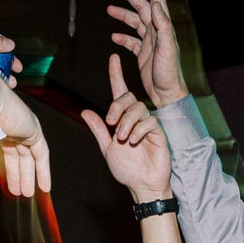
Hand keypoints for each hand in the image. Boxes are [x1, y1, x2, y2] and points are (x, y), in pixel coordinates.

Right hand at [0, 70, 50, 196]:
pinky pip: (42, 154)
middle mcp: (12, 124)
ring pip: (29, 157)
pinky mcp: (33, 130)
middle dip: (19, 174)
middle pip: (19, 155)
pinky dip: (43, 171)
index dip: (9, 168)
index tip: (7, 183)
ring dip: (29, 176)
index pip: (8, 150)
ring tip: (26, 194)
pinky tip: (44, 186)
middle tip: (19, 192)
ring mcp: (24, 126)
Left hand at [81, 55, 172, 200]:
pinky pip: (149, 121)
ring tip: (123, 138)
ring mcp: (148, 125)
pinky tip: (134, 141)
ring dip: (126, 122)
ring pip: (137, 108)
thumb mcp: (107, 148)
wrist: (143, 185)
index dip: (116, 74)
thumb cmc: (127, 170)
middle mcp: (135, 119)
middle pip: (127, 97)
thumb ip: (98, 130)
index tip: (113, 57)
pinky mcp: (159, 133)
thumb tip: (85, 112)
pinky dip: (138, 130)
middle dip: (117, 107)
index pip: (119, 91)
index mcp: (123, 119)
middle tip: (111, 124)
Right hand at [107, 0, 187, 107]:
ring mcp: (149, 43)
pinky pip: (131, 42)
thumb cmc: (169, 73)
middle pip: (143, 10)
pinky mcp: (143, 54)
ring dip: (124, 16)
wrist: (167, 94)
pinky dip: (123, 38)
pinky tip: (114, 37)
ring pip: (135, 23)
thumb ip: (164, 26)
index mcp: (163, 29)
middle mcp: (157, 33)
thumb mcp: (167, 48)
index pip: (157, 3)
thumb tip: (156, 5)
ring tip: (110, 10)